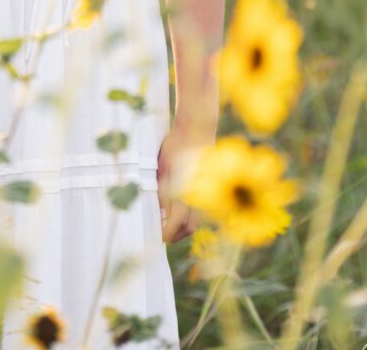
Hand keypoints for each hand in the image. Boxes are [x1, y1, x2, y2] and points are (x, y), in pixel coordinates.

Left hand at [157, 122, 211, 243]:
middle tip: (162, 234)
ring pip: (197, 220)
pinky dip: (192, 217)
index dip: (165, 233)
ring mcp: (206, 192)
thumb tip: (160, 214)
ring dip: (184, 228)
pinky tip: (181, 212)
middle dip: (175, 234)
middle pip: (188, 227)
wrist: (196, 129)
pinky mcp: (210, 188)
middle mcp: (198, 195)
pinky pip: (201, 210)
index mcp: (184, 190)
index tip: (156, 237)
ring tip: (170, 225)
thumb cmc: (175, 146)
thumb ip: (162, 192)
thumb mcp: (162, 168)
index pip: (174, 223)